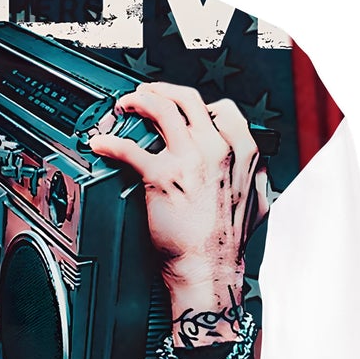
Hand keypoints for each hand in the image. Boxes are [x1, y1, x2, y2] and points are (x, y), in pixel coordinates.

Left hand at [86, 84, 267, 343]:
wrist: (209, 268)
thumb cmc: (229, 243)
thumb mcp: (257, 201)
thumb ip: (255, 177)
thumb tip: (255, 170)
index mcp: (241, 151)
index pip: (222, 109)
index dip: (198, 105)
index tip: (183, 108)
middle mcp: (215, 148)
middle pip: (187, 100)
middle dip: (163, 90)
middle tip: (146, 94)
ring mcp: (188, 160)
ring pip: (160, 109)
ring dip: (138, 101)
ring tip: (125, 104)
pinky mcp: (160, 177)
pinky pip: (129, 149)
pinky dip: (111, 142)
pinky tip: (101, 144)